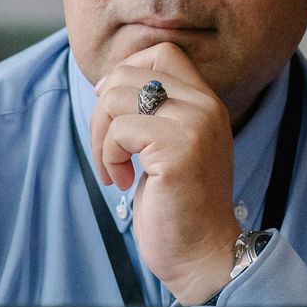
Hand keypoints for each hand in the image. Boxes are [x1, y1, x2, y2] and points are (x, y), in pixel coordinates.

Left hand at [89, 42, 244, 304]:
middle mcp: (204, 106)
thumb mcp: (168, 145)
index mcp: (205, 102)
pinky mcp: (177, 149)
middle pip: (128, 74)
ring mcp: (193, 125)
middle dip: (102, 113)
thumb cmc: (177, 205)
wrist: (202, 252)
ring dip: (101, 139)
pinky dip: (108, 158)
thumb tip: (106, 83)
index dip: (125, 75)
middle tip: (109, 152)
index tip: (115, 117)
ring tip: (115, 170)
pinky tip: (124, 183)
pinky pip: (119, 131)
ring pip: (116, 99)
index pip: (161, 54)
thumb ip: (152, 111)